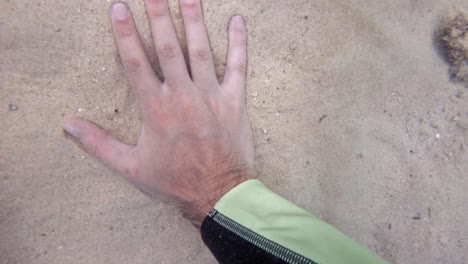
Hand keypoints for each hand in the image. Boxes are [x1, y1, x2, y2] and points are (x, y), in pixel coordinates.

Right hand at [63, 0, 253, 226]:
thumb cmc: (174, 181)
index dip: (125, 34)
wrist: (217, 192)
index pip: (136, 63)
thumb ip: (99, 143)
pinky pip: (238, 67)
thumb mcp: (130, 167)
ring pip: (201, 50)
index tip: (119, 8)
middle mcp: (182, 96)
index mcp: (155, 109)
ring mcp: (210, 96)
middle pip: (168, 47)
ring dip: (194, 19)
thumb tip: (68, 124)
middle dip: (159, 15)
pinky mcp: (234, 101)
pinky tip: (237, 21)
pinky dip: (238, 43)